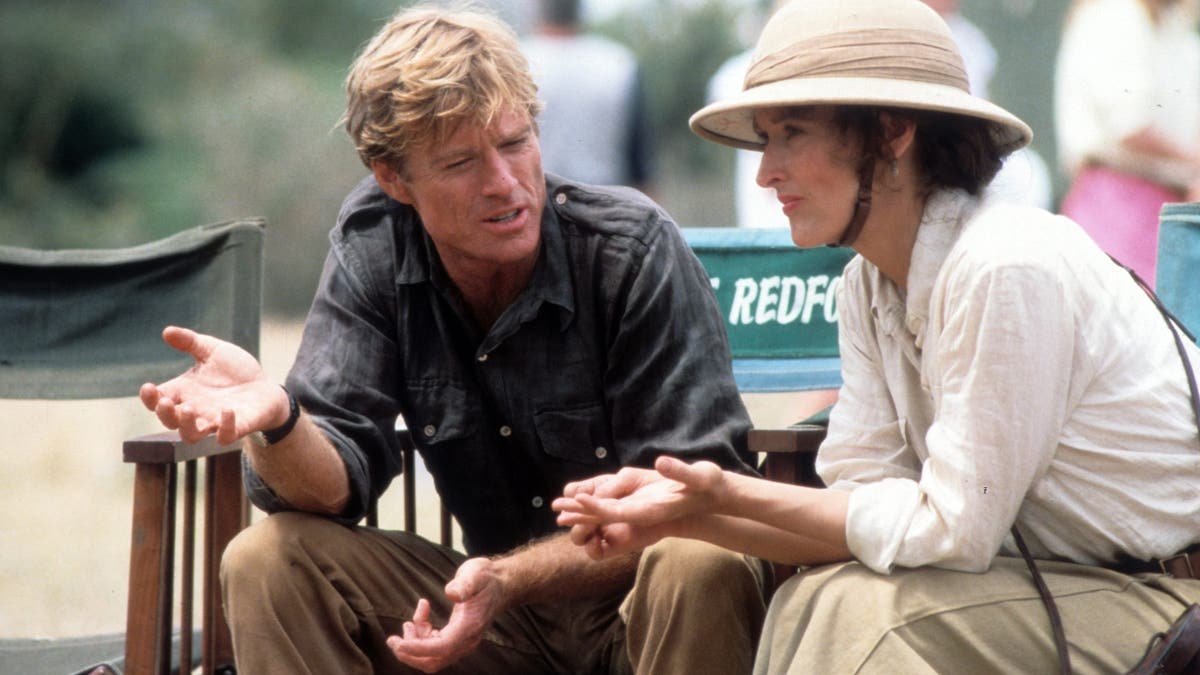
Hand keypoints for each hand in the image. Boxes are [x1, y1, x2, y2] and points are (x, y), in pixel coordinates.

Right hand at [138, 326, 282, 444]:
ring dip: (186, 425)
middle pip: (170, 421)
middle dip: (164, 413)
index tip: (148, 387)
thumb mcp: (212, 350)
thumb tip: (167, 331)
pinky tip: (227, 410)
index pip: (158, 400)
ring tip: (189, 408)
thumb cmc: (235, 370)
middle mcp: (195, 411)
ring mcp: (214, 422)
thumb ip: (190, 342)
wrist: (265, 387)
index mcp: (185, 392)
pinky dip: (225, 427)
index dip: (150, 397)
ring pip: (190, 435)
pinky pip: (225, 436)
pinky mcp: (236, 428)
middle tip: (167, 401)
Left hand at [386, 557, 504, 671]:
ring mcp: (460, 641)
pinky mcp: (455, 637)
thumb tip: (451, 593)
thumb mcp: (475, 574)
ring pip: (431, 656)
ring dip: (414, 643)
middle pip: (433, 661)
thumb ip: (464, 584)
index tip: (398, 643)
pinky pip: (433, 645)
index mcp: (469, 628)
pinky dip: (421, 634)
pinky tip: (421, 614)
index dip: (417, 649)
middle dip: (409, 654)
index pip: (441, 648)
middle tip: (392, 640)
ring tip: (409, 622)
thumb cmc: (486, 579)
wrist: (500, 584)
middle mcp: (465, 640)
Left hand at [552, 457, 726, 557]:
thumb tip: (661, 463)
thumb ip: (680, 471)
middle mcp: (643, 515)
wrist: (716, 497)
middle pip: (605, 517)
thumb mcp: (700, 476)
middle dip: (581, 513)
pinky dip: (595, 506)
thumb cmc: (710, 485)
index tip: (577, 497)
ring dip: (584, 511)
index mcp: (652, 511)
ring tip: (559, 509)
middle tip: (556, 508)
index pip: (618, 511)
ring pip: (606, 514)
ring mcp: (640, 513)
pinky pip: (613, 509)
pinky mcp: (640, 508)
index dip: (596, 505)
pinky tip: (582, 500)